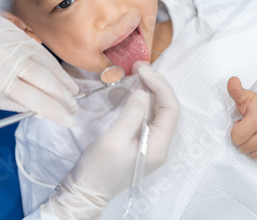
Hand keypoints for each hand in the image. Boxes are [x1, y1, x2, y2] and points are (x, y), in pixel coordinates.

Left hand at [0, 15, 78, 126]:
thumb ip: (13, 103)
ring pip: (46, 62)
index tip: (69, 120)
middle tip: (75, 106)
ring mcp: (10, 41)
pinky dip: (53, 63)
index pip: (36, 100)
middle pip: (46, 80)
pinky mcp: (12, 29)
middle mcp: (5, 59)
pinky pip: (39, 49)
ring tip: (73, 92)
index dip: (56, 111)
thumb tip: (43, 109)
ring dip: (63, 79)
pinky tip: (60, 74)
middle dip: (64, 96)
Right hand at [40, 64, 179, 218]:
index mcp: (158, 145)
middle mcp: (160, 144)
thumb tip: (143, 91)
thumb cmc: (98, 167)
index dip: (160, 85)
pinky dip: (142, 100)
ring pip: (158, 111)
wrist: (86, 191)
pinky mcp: (140, 142)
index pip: (170, 109)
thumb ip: (132, 113)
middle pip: (167, 108)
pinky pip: (148, 116)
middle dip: (156, 84)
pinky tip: (133, 90)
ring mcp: (150, 144)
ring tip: (137, 73)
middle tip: (138, 66)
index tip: (142, 70)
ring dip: (150, 90)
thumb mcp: (113, 139)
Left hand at [228, 77, 256, 163]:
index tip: (243, 122)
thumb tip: (232, 80)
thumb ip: (236, 91)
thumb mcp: (246, 97)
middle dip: (243, 139)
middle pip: (244, 148)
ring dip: (251, 147)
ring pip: (253, 155)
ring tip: (256, 134)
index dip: (237, 130)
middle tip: (249, 128)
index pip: (236, 137)